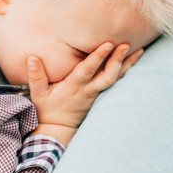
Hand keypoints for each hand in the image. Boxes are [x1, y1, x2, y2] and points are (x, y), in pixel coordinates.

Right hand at [28, 43, 142, 144]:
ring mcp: (96, 93)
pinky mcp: (99, 94)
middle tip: (127, 44)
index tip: (109, 44)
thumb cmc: (47, 108)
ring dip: (128, 64)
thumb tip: (32, 58)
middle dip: (118, 60)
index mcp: (74, 87)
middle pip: (108, 76)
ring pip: (116, 78)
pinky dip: (125, 70)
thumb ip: (36, 76)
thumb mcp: (38, 94)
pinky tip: (133, 60)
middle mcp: (88, 90)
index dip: (99, 57)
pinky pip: (115, 81)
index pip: (88, 70)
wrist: (58, 128)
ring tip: (140, 49)